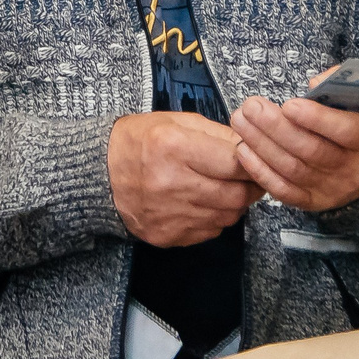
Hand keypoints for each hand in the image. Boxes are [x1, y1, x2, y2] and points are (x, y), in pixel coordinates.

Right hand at [107, 112, 259, 247]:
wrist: (101, 174)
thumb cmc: (141, 141)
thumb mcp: (177, 122)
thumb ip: (218, 134)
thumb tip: (252, 148)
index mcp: (174, 147)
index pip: (235, 163)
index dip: (253, 161)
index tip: (258, 158)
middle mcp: (171, 184)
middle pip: (236, 194)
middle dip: (251, 186)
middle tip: (251, 177)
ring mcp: (169, 215)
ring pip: (227, 216)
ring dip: (235, 203)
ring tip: (227, 187)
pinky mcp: (167, 236)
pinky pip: (210, 231)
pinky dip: (216, 218)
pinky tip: (206, 203)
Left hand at [231, 93, 358, 212]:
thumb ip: (342, 86)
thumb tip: (313, 86)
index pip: (346, 131)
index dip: (317, 118)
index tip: (289, 104)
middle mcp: (354, 168)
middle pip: (311, 150)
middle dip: (276, 127)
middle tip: (251, 106)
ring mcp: (332, 188)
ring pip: (292, 169)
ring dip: (261, 145)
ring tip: (240, 121)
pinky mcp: (313, 202)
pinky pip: (283, 191)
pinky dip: (261, 172)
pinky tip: (244, 150)